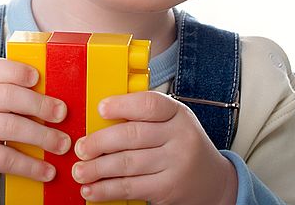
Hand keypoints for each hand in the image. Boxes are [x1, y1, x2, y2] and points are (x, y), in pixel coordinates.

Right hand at [0, 58, 70, 203]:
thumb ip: (8, 90)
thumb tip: (54, 97)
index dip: (17, 71)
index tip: (38, 78)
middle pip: (8, 96)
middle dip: (40, 105)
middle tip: (62, 113)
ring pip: (10, 127)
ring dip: (42, 137)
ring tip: (62, 143)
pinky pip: (5, 158)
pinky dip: (30, 165)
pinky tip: (46, 170)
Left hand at [71, 91, 238, 204]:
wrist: (214, 181)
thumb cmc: (183, 145)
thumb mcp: (173, 123)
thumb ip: (144, 117)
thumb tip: (99, 120)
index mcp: (178, 114)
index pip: (150, 104)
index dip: (122, 105)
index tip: (100, 108)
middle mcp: (180, 137)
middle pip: (133, 135)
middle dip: (100, 142)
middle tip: (80, 147)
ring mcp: (175, 164)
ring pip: (128, 164)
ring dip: (98, 169)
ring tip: (80, 171)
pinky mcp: (167, 189)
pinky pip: (131, 188)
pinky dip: (107, 190)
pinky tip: (92, 190)